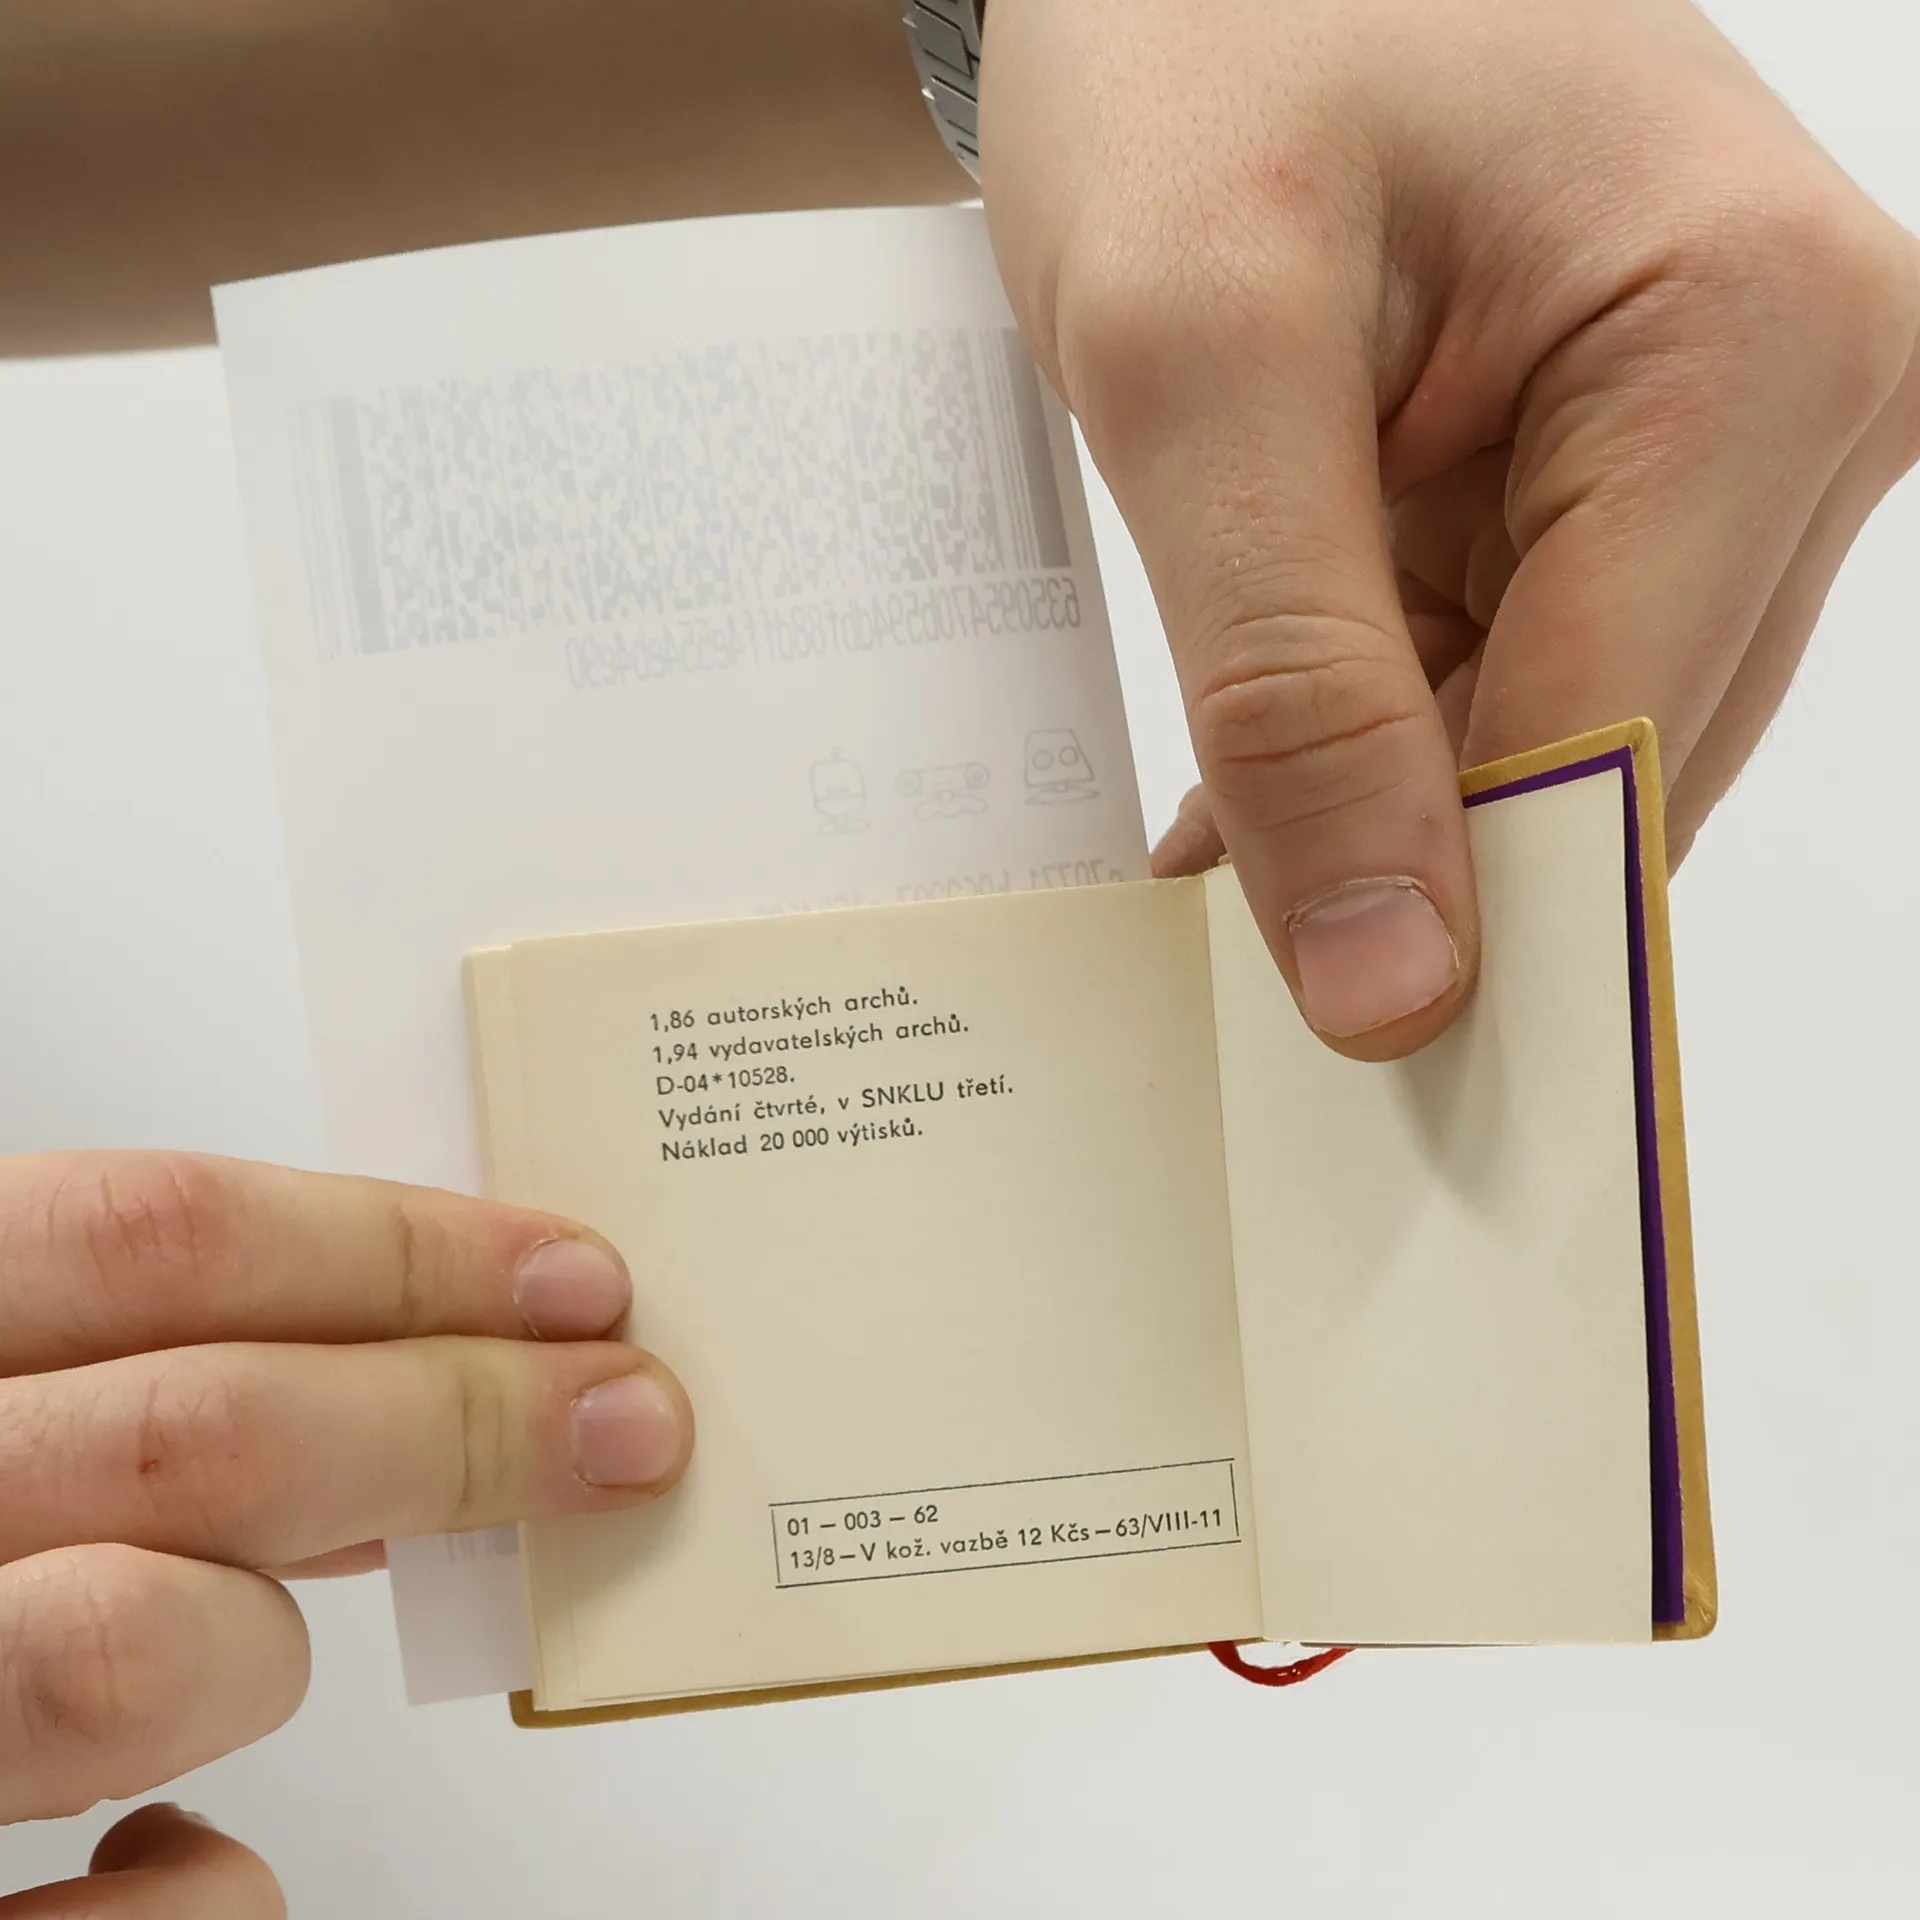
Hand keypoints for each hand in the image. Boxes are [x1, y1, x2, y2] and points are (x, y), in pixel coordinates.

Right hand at [0, 1151, 692, 1915]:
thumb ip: (115, 1372)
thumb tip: (398, 1363)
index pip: (151, 1234)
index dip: (396, 1249)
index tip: (575, 1282)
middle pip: (207, 1428)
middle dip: (455, 1420)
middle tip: (621, 1422)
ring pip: (146, 1652)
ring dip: (260, 1643)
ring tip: (248, 1640)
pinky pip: (135, 1914)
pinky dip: (206, 1874)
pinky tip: (172, 1833)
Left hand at [982, 0, 1919, 1057]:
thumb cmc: (1197, 44)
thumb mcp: (1197, 357)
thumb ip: (1294, 679)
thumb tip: (1402, 978)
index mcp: (1759, 344)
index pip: (1615, 741)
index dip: (1471, 927)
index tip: (1350, 1090)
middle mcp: (1795, 405)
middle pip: (1610, 767)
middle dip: (1425, 880)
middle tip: (1253, 990)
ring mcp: (1715, 454)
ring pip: (1558, 753)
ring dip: (1388, 824)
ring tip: (1233, 862)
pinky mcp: (1618, 486)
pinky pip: (1512, 696)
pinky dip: (1380, 762)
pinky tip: (1263, 802)